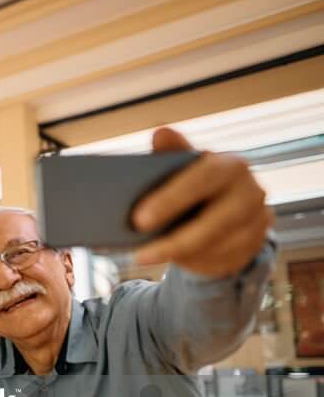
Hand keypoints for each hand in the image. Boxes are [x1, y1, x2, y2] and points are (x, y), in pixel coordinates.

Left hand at [132, 127, 271, 277]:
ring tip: (147, 258)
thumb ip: (171, 154)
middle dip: (175, 240)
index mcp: (231, 166)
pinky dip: (195, 263)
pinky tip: (172, 262)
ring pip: (218, 246)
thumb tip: (161, 133)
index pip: (205, 178)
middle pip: (216, 221)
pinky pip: (224, 261)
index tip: (138, 220)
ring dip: (181, 255)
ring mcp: (258, 221)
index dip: (172, 199)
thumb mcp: (183, 168)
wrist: (226, 208)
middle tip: (139, 254)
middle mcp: (251, 192)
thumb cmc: (195, 184)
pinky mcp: (255, 245)